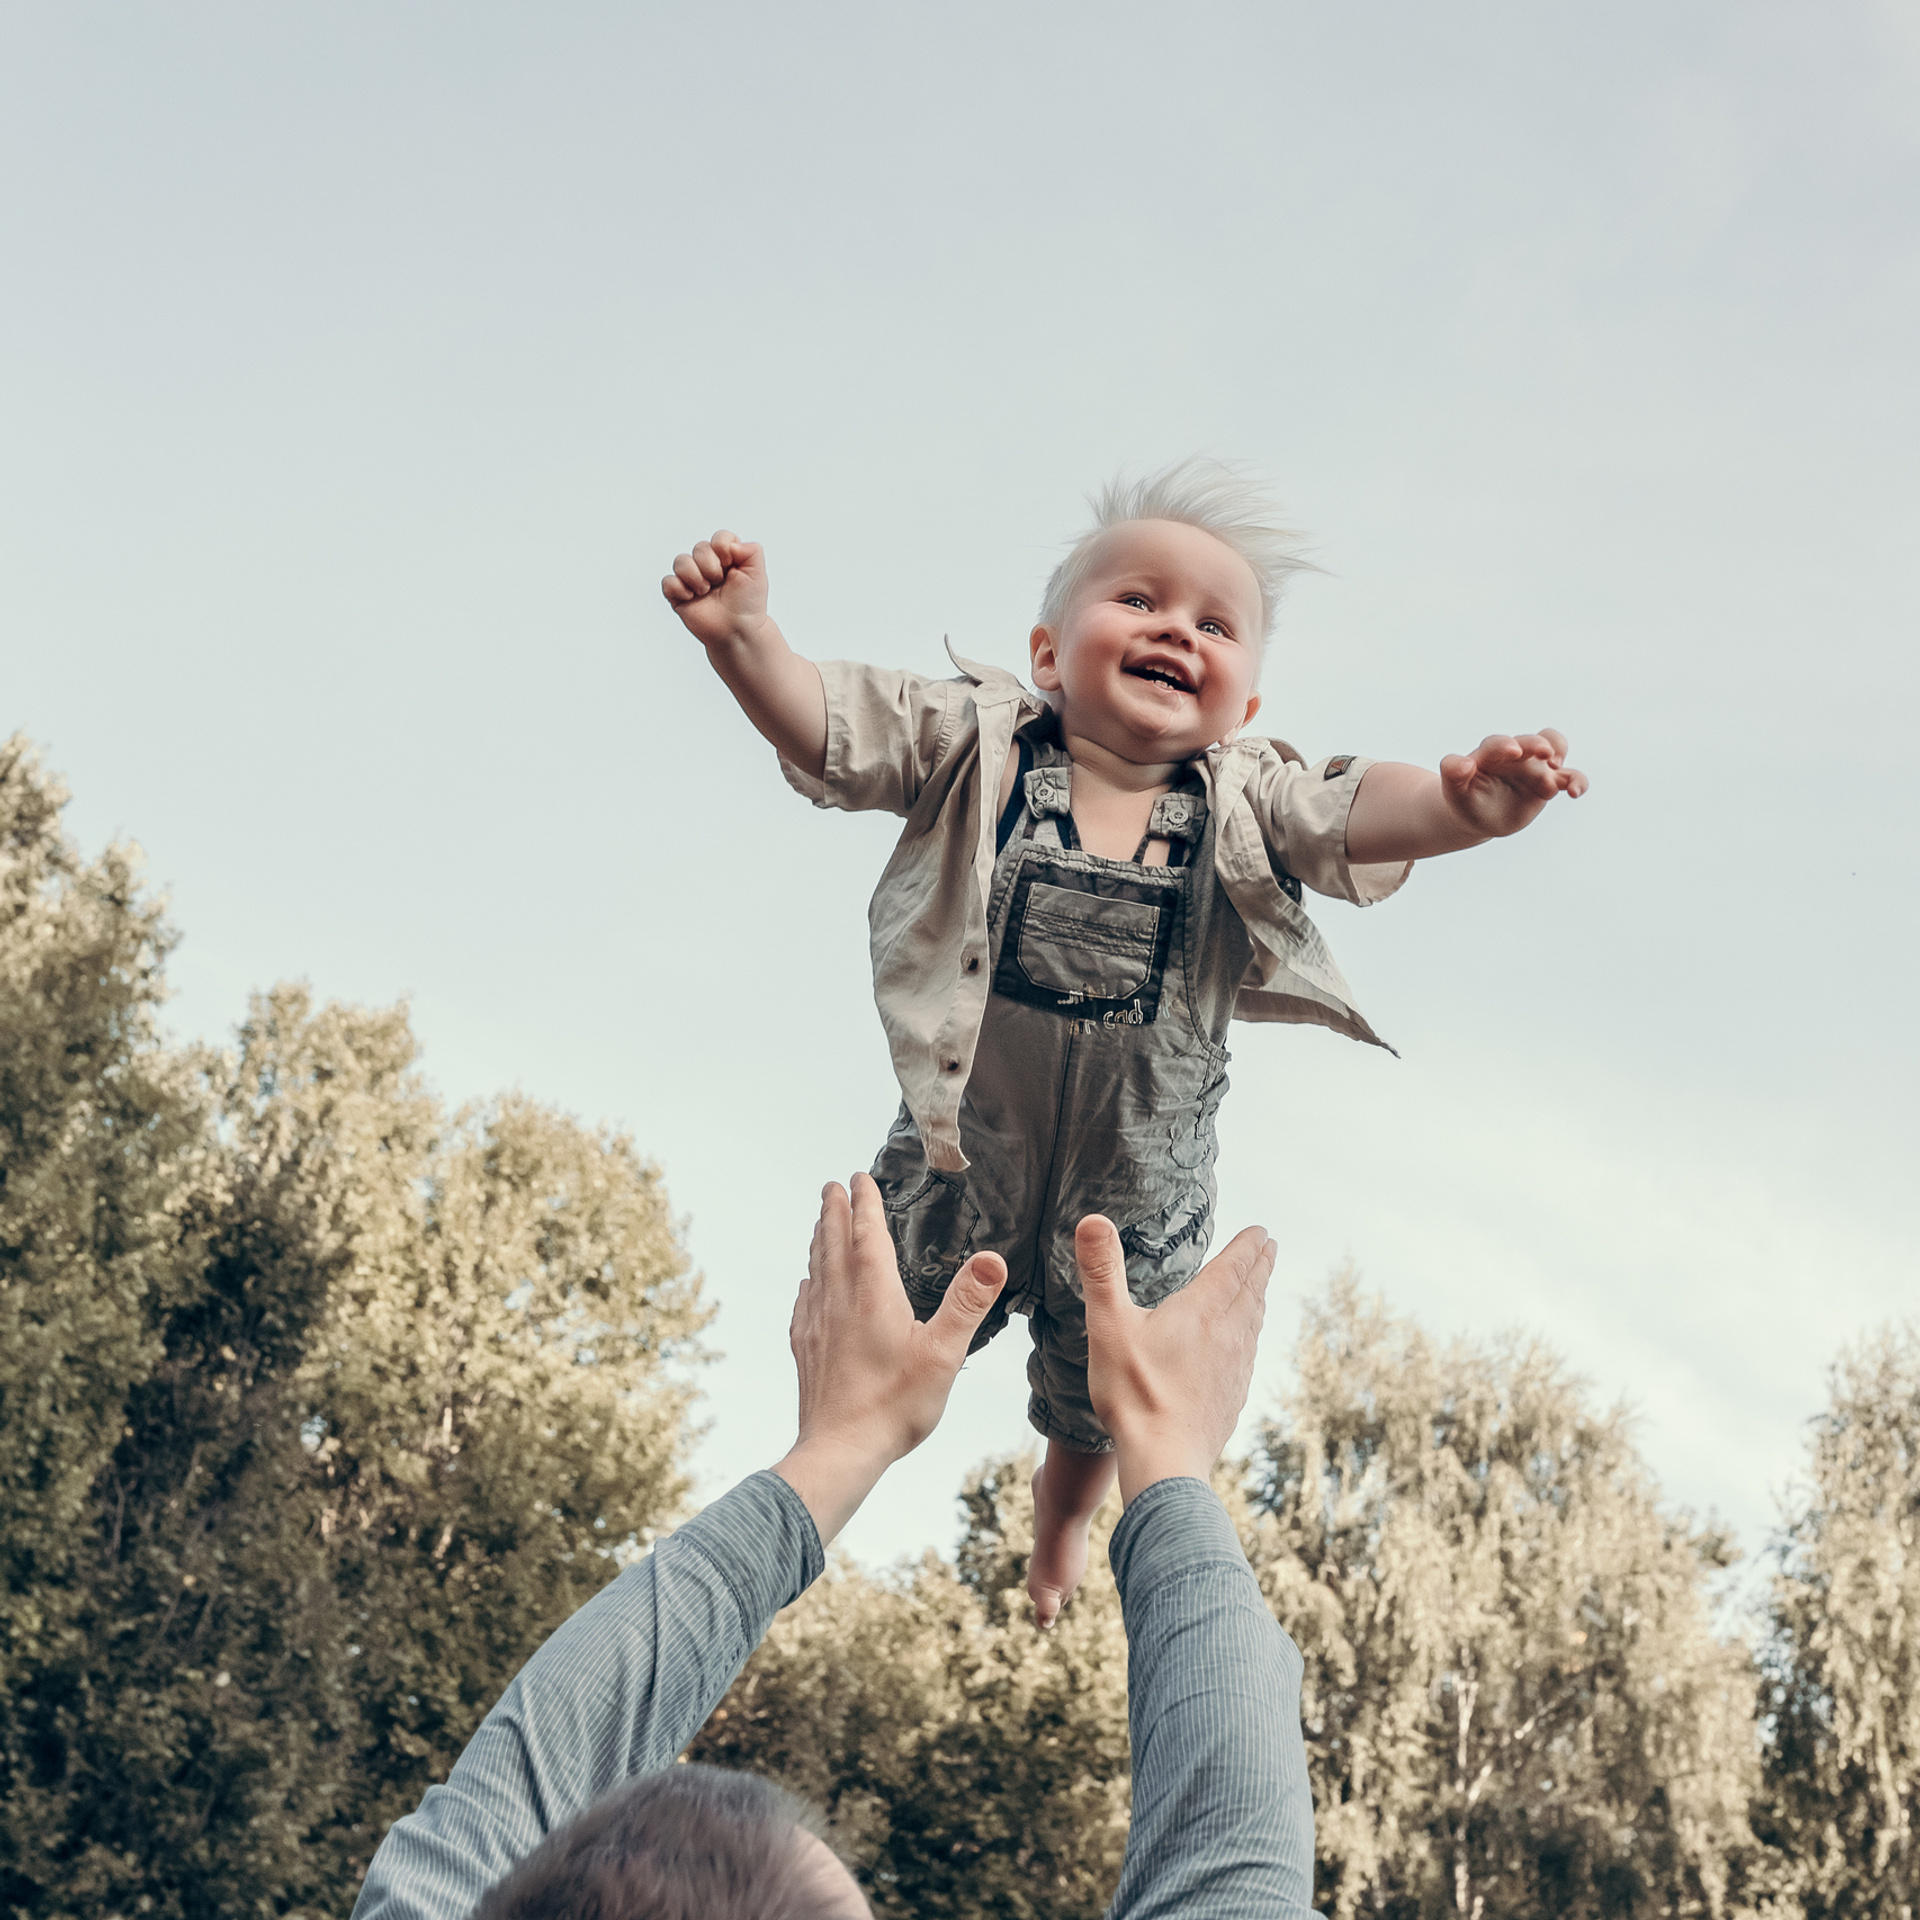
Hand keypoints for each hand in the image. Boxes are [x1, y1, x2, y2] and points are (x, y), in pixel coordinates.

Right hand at [660, 529, 768, 648]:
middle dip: (710, 567)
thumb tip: (728, 544)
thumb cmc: (748, 605)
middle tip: (719, 583)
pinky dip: (679, 588)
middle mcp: (707, 565)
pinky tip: (691, 598)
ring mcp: (692, 579)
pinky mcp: (678, 594)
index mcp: (726, 557)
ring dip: (695, 577)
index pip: (719, 538)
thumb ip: (752, 550)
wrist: (737, 631)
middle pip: (699, 548)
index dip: (722, 549)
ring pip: (680, 561)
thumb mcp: (758, 574)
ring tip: (705, 592)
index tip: (731, 566)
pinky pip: (668, 582)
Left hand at [773, 1174, 1007, 1541]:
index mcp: (872, 1294)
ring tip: (821, 1223)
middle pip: (833, 1243)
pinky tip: (808, 1287)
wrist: (841, 1450)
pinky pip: (804, 1303)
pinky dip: (808, 1283)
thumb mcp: (944, 1353)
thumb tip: (992, 1259)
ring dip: (819, 1240)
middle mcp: (839, 1300)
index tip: (860, 1177)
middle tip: (832, 1186)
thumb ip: (968, 1303)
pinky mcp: (806, 1349)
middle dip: (834, 1211)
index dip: (865, 1203)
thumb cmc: (895, 1405)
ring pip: (816, 1269)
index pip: (867, 1234)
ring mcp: (817, 1325)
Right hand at [1079, 1216, 1275, 1505]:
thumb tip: (1092, 1219)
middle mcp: (1228, 1334)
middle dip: (1260, 1265)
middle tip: (1270, 1248)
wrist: (1166, 1460)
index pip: (1234, 1266)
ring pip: (1254, 1322)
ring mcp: (1236, 1367)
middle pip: (1251, 1290)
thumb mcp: (1108, 1325)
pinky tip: (1243, 1346)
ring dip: (1258, 1298)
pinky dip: (1251, 1335)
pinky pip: (1249, 1354)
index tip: (1262, 1230)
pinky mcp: (1234, 1396)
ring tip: (1258, 1289)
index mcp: (1203, 1310)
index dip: (1248, 1245)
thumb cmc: (1134, 1392)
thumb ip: (1102, 1271)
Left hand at [1438, 729, 1587, 838]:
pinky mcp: (1550, 783)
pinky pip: (1570, 777)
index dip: (1505, 745)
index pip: (1497, 744)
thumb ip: (1453, 774)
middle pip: (1531, 740)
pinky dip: (1577, 782)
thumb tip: (1463, 764)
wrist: (1479, 815)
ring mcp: (1534, 766)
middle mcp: (1515, 755)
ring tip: (1557, 770)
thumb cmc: (1465, 798)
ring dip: (1559, 752)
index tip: (1513, 751)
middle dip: (1537, 744)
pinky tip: (1575, 793)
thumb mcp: (1454, 790)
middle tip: (1543, 753)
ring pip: (1555, 747)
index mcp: (1489, 755)